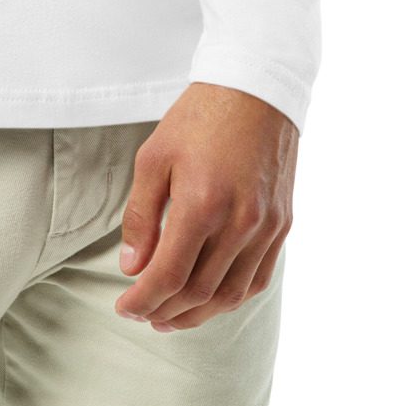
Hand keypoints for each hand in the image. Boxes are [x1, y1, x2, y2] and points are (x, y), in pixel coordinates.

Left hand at [114, 83, 295, 331]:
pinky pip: (258, 278)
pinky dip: (231, 297)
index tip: (123, 306)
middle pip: (199, 292)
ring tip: (171, 317)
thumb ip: (141, 216)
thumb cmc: (199, 118)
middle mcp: (240, 222)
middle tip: (142, 314)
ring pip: (232, 294)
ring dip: (199, 314)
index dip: (143, 299)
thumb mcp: (154, 157)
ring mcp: (266, 226)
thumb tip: (132, 268)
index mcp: (202, 203)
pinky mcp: (282, 223)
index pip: (168, 275)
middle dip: (165, 310)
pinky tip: (210, 298)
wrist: (256, 89)